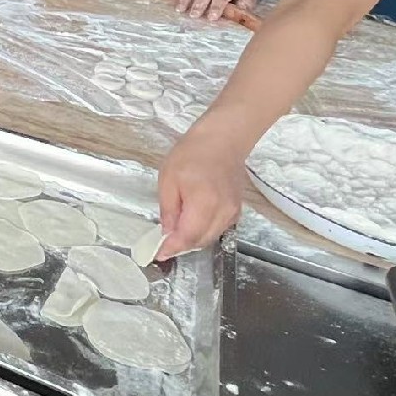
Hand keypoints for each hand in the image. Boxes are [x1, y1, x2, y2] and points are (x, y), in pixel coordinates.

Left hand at [156, 120, 249, 258]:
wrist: (223, 141)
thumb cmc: (191, 154)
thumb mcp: (168, 179)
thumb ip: (168, 210)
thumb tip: (166, 233)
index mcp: (204, 203)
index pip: (188, 237)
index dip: (172, 248)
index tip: (158, 254)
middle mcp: (223, 212)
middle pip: (200, 241)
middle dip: (181, 245)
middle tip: (162, 243)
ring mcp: (233, 212)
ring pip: (210, 237)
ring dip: (192, 239)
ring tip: (175, 232)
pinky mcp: (237, 210)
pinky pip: (218, 228)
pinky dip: (204, 231)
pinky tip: (191, 223)